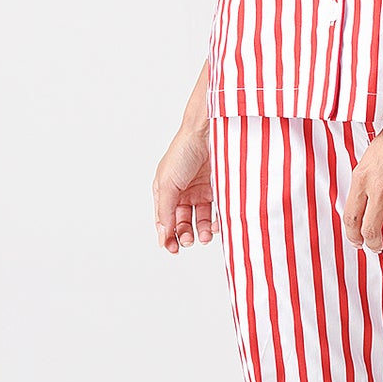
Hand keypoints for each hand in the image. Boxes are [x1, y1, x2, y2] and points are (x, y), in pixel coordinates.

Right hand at [153, 114, 215, 252]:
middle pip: (183, 222)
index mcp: (165, 190)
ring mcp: (201, 190)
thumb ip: (165, 211)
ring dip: (202, 231)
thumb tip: (163, 237)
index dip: (167, 235)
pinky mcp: (218, 188)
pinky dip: (218, 222)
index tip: (173, 249)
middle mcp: (183, 192)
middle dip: (185, 234)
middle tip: (190, 241)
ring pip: (201, 219)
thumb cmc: (183, 151)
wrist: (208, 132)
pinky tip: (218, 226)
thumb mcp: (167, 184)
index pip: (164, 219)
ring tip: (205, 237)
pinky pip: (218, 211)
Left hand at [343, 98, 382, 253]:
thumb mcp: (374, 152)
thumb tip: (370, 199)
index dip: (353, 235)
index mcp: (363, 176)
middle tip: (378, 248)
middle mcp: (379, 186)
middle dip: (373, 244)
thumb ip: (369, 177)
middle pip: (369, 229)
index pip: (350, 216)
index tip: (358, 242)